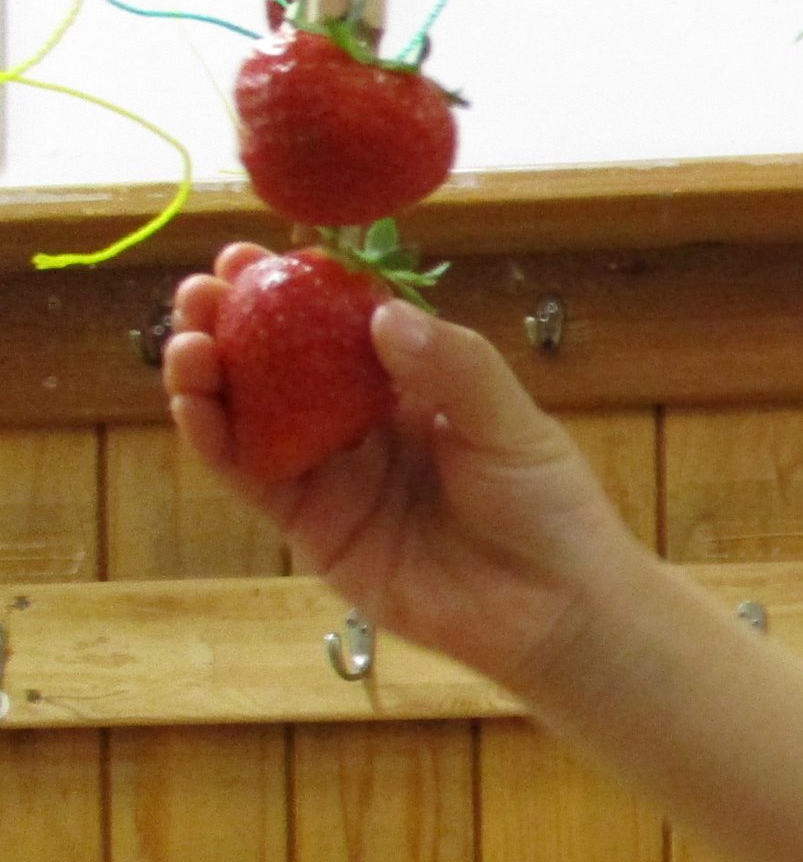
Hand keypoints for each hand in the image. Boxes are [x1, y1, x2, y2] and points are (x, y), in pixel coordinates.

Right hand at [161, 242, 646, 696]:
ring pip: (252, 415)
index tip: (255, 253)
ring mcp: (335, 475)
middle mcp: (365, 423)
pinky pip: (251, 476)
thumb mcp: (509, 422)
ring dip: (209, 372)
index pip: (340, 321)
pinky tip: (194, 402)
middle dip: (235, 321)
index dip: (296, 289)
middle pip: (282, 362)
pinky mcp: (314, 528)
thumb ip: (452, 365)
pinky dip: (214, 438)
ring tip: (188, 338)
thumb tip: (383, 312)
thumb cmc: (549, 506)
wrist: (555, 608)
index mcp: (414, 384)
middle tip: (204, 289)